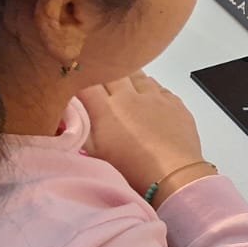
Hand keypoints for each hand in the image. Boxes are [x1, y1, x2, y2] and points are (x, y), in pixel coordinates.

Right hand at [76, 72, 205, 196]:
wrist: (174, 174)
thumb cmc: (132, 168)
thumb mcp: (96, 153)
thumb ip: (82, 130)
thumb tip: (73, 115)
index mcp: (106, 109)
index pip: (86, 83)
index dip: (81, 82)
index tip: (79, 87)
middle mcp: (129, 96)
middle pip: (111, 72)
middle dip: (104, 76)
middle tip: (103, 90)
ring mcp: (154, 96)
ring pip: (137, 75)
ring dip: (129, 81)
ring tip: (127, 94)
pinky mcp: (174, 101)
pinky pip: (159, 87)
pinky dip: (151, 91)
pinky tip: (150, 101)